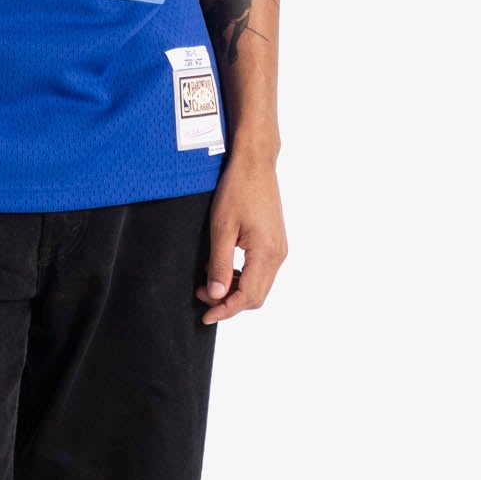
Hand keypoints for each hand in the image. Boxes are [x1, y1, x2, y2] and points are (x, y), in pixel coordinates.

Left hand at [197, 154, 285, 323]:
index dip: (225, 310)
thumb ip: (219, 264)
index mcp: (267, 253)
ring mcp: (278, 248)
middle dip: (228, 302)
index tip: (205, 316)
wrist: (255, 163)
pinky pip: (259, 271)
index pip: (247, 296)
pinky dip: (240, 276)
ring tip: (207, 280)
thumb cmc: (238, 189)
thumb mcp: (222, 228)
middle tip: (201, 294)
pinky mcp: (274, 242)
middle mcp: (278, 254)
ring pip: (258, 285)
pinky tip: (220, 266)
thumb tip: (216, 294)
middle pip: (255, 296)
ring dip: (233, 289)